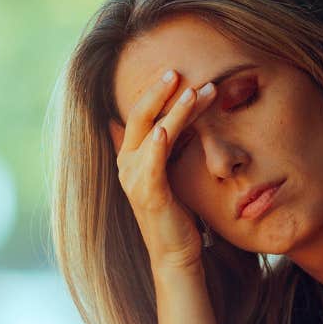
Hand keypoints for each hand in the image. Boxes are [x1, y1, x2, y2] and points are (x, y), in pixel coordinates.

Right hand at [108, 68, 217, 270]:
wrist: (175, 252)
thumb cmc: (176, 213)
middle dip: (159, 91)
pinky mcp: (149, 194)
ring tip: (195, 91)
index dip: (159, 94)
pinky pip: (151, 164)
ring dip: (174, 110)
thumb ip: (164, 148)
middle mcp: (127, 164)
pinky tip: (165, 130)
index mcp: (131, 156)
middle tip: (178, 71)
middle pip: (139, 116)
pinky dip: (156, 145)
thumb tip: (163, 124)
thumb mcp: (170, 173)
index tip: (182, 75)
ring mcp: (135, 179)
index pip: (143, 115)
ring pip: (152, 133)